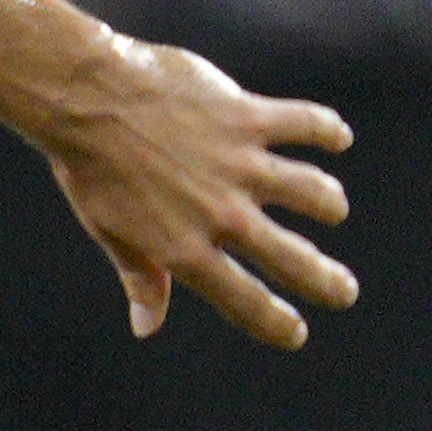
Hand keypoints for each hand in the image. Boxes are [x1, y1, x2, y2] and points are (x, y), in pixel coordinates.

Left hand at [29, 38, 355, 348]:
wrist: (85, 97)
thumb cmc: (90, 167)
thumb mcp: (109, 229)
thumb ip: (141, 276)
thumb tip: (146, 327)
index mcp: (183, 248)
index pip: (243, 301)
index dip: (275, 324)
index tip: (296, 333)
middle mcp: (219, 213)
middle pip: (291, 259)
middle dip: (325, 281)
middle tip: (346, 293)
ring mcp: (238, 164)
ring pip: (311, 191)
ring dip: (328, 202)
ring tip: (332, 207)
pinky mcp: (246, 116)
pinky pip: (304, 124)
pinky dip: (328, 131)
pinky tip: (338, 138)